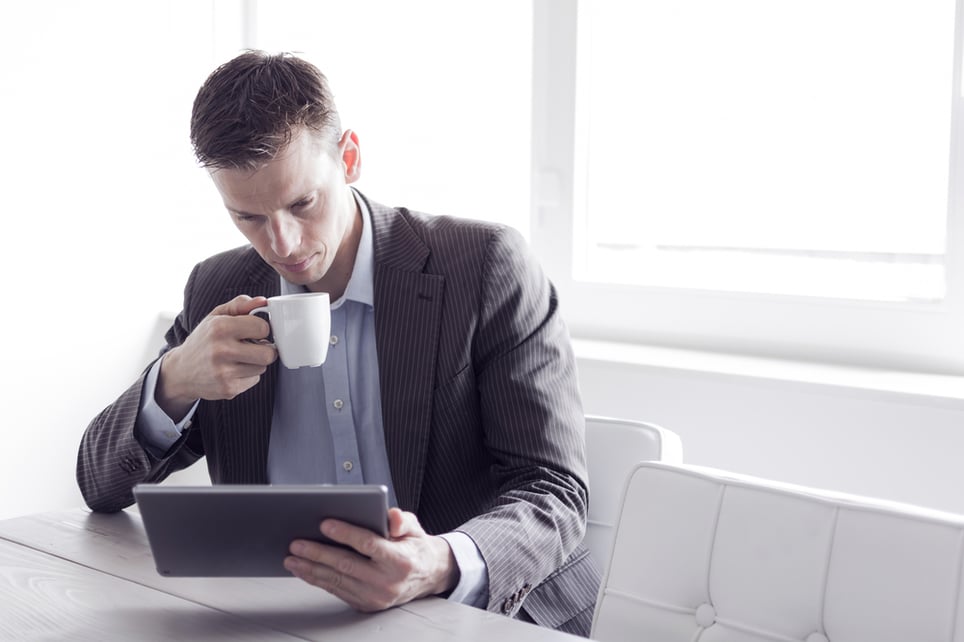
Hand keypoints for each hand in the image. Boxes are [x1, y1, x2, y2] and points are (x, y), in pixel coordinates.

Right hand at [156, 295, 276, 417]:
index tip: (254, 330)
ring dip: (256, 362)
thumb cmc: (203, 340)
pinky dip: (248, 375)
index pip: (262, 328)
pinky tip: (234, 370)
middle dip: (266, 349)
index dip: (262, 328)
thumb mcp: (216, 316)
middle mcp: (221, 350)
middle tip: (255, 346)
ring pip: (262, 367)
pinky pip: (254, 380)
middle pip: (268, 353)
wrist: (181, 371)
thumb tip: (263, 301)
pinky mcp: (228, 389)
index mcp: (219, 327)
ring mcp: (224, 372)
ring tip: (240, 357)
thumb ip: (240, 305)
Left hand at [283, 508, 459, 610]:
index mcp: (400, 560)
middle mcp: (387, 582)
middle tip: (298, 543)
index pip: (368, 544)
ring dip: (312, 569)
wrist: (426, 576)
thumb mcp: (414, 528)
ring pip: (337, 580)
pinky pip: (337, 591)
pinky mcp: (366, 605)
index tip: (325, 524)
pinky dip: (318, 580)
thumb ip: (402, 520)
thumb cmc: (414, 547)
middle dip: (318, 553)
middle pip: (346, 564)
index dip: (345, 533)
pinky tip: (306, 570)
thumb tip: (391, 517)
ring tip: (293, 558)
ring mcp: (375, 597)